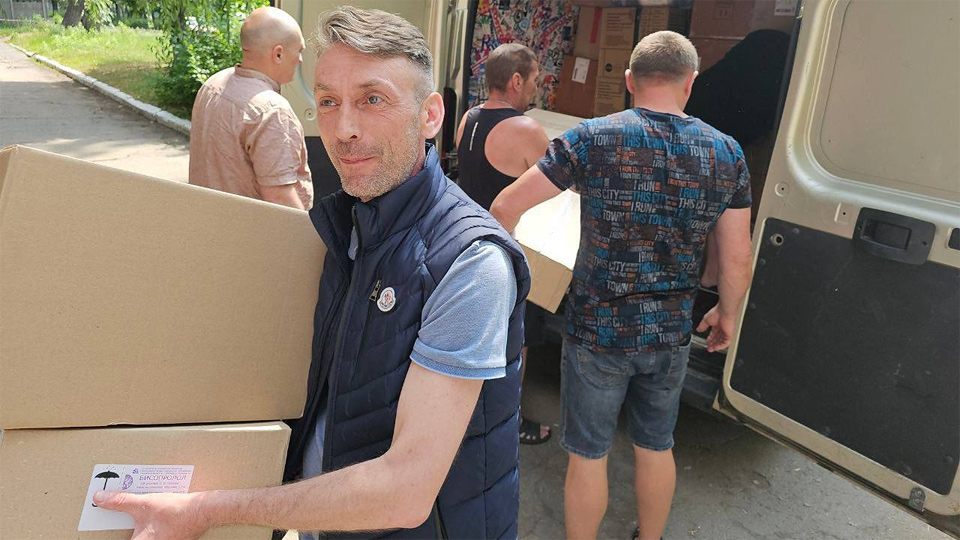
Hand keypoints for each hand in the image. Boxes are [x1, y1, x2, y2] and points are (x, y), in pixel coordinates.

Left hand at [93, 490, 210, 539]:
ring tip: (144, 516)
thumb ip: (120, 502)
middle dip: (130, 528)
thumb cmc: (176, 511)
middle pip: (134, 537)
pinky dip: (152, 526)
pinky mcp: (172, 539)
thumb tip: (101, 498)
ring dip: (142, 527)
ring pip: (145, 536)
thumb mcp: (144, 503)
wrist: (203, 511)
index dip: (112, 535)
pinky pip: (156, 534)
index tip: (103, 530)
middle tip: (132, 519)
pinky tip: (157, 516)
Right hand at [696, 305, 734, 351]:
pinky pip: (726, 343)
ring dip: (716, 346)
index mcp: (717, 324)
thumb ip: (702, 326)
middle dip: (712, 344)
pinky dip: (721, 346)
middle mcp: (722, 328)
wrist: (724, 311)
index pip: (713, 334)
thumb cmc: (717, 312)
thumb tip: (698, 330)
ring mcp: (726, 332)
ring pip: (721, 342)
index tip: (706, 342)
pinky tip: (716, 348)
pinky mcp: (729, 334)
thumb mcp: (706, 320)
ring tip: (711, 349)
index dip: (710, 339)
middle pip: (717, 339)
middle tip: (708, 348)